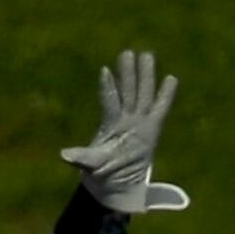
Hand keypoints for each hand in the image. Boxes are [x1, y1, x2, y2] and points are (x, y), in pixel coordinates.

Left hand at [61, 50, 188, 213]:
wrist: (118, 181)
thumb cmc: (102, 170)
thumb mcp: (92, 163)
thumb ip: (81, 157)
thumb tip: (63, 155)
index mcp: (111, 124)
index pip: (110, 101)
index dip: (107, 87)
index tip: (104, 70)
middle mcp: (126, 118)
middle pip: (128, 92)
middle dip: (128, 74)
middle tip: (127, 52)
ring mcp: (140, 121)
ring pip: (144, 94)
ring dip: (145, 76)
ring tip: (146, 54)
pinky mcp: (153, 128)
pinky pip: (161, 108)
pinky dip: (166, 95)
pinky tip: (170, 78)